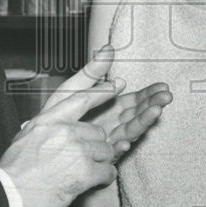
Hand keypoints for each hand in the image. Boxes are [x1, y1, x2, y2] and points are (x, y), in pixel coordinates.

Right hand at [0, 79, 120, 206]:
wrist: (10, 194)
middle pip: (99, 131)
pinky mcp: (85, 172)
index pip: (81, 99)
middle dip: (96, 145)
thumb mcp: (27, 135)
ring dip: (100, 162)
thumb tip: (56, 122)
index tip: (116, 86)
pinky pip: (108, 170)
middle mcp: (65, 131)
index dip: (102, 92)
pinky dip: (105, 177)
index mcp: (50, 119)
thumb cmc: (15, 168)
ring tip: (86, 172)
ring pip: (106, 151)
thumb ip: (46, 125)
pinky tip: (94, 182)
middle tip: (84, 159)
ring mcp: (77, 151)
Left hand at [44, 46, 171, 156]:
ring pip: (130, 131)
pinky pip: (110, 153)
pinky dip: (119, 148)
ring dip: (143, 122)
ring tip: (156, 111)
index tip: (162, 86)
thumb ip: (92, 72)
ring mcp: (108, 142)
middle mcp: (113, 125)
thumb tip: (108, 48)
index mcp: (110, 108)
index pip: (135, 99)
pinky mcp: (99, 158)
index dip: (149, 93)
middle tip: (166, 97)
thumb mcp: (73, 90)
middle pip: (138, 114)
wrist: (39, 147)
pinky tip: (124, 142)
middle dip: (153, 105)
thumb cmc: (55, 118)